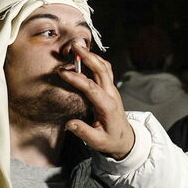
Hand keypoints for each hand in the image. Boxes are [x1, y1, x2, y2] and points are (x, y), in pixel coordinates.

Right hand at [59, 42, 135, 159]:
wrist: (125, 138)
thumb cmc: (111, 140)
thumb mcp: (98, 141)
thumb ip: (84, 132)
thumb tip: (70, 124)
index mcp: (108, 107)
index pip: (92, 88)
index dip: (77, 79)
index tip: (63, 72)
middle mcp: (112, 94)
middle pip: (102, 70)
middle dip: (88, 56)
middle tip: (74, 46)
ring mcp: (112, 89)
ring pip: (104, 67)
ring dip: (91, 55)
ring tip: (77, 47)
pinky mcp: (109, 87)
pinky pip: (104, 69)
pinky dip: (95, 60)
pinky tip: (84, 56)